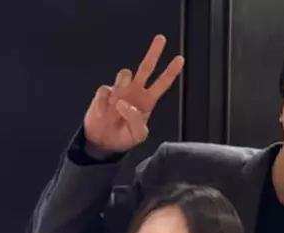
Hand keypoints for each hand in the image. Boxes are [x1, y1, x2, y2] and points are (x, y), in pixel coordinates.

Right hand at [84, 35, 183, 156]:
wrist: (104, 142)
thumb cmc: (124, 138)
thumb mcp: (138, 135)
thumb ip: (136, 121)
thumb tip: (124, 103)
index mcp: (147, 102)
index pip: (162, 84)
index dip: (171, 72)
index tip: (180, 59)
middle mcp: (135, 92)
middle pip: (146, 67)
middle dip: (154, 53)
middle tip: (161, 39)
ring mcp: (119, 90)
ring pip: (124, 74)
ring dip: (123, 85)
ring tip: (117, 104)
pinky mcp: (104, 93)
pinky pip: (105, 90)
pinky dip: (103, 102)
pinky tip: (103, 113)